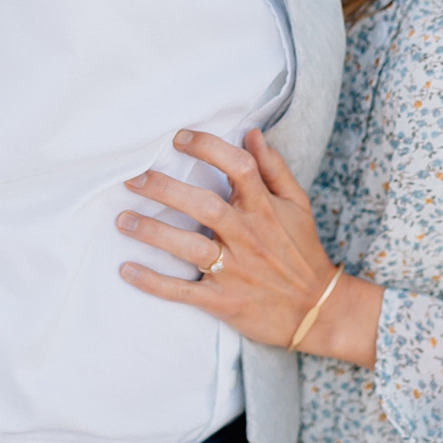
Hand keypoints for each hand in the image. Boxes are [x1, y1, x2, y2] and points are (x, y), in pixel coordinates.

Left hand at [117, 128, 381, 364]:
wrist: (319, 309)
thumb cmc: (302, 251)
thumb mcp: (297, 204)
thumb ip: (273, 168)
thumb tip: (251, 133)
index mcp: (263, 208)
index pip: (238, 167)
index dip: (207, 148)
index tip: (179, 138)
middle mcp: (247, 236)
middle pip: (204, 206)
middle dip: (166, 190)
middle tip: (133, 179)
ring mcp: (234, 270)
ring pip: (189, 248)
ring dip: (153, 232)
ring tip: (123, 220)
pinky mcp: (223, 300)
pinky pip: (183, 292)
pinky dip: (153, 282)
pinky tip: (126, 270)